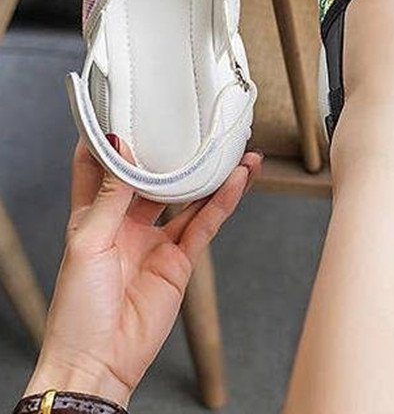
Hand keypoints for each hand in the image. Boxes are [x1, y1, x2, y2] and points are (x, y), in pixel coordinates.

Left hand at [25, 139, 261, 405]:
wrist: (99, 363)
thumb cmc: (77, 310)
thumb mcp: (88, 243)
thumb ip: (111, 196)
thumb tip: (121, 149)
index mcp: (94, 216)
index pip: (99, 168)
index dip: (110, 139)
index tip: (126, 109)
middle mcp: (125, 224)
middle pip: (153, 178)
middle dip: (174, 152)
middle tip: (194, 126)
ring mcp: (155, 241)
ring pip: (188, 197)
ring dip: (211, 175)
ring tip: (235, 150)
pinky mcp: (179, 260)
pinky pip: (205, 223)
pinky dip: (222, 202)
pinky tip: (237, 182)